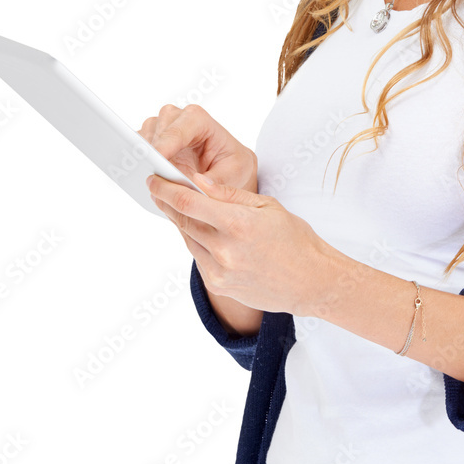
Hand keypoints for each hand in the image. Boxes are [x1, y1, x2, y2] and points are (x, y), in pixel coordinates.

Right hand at [136, 103, 257, 194]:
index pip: (179, 126)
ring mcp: (162, 130)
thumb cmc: (234, 168)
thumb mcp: (235, 174)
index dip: (167, 141)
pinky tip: (141, 176)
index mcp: (200, 121)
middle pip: (157, 128)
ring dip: (144, 157)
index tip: (158, 158)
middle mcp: (178, 120)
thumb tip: (195, 183)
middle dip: (154, 150)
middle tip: (152, 172)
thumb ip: (216, 180)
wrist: (228, 174)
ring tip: (149, 178)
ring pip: (143, 137)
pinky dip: (137, 162)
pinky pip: (136, 149)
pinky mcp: (151, 144)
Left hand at [138, 105, 330, 315]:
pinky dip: (195, 240)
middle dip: (167, 202)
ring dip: (180, 221)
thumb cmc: (294, 238)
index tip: (154, 178)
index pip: (189, 202)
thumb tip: (198, 180)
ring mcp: (220, 271)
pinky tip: (200, 230)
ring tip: (177, 205)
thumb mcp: (266, 206)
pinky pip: (198, 257)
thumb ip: (228, 194)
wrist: (310, 281)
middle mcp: (225, 250)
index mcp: (239, 224)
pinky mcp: (219, 285)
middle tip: (158, 187)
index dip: (166, 189)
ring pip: (188, 238)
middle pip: (183, 220)